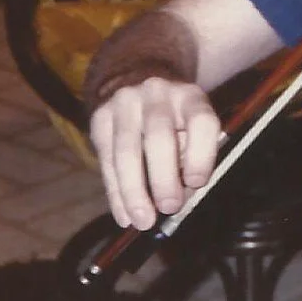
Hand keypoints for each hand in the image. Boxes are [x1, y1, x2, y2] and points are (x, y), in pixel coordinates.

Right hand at [90, 78, 222, 229]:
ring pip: (126, 151)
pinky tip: (124, 215)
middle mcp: (158, 93)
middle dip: (163, 177)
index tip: (196, 184)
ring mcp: (125, 103)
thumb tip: (183, 197)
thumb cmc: (174, 117)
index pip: (201, 121)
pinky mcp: (100, 117)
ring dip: (134, 191)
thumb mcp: (192, 126)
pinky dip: (115, 192)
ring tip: (143, 221)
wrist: (135, 79)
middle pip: (159, 136)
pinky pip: (106, 160)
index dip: (200, 155)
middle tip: (169, 208)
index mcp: (190, 97)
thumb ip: (192, 156)